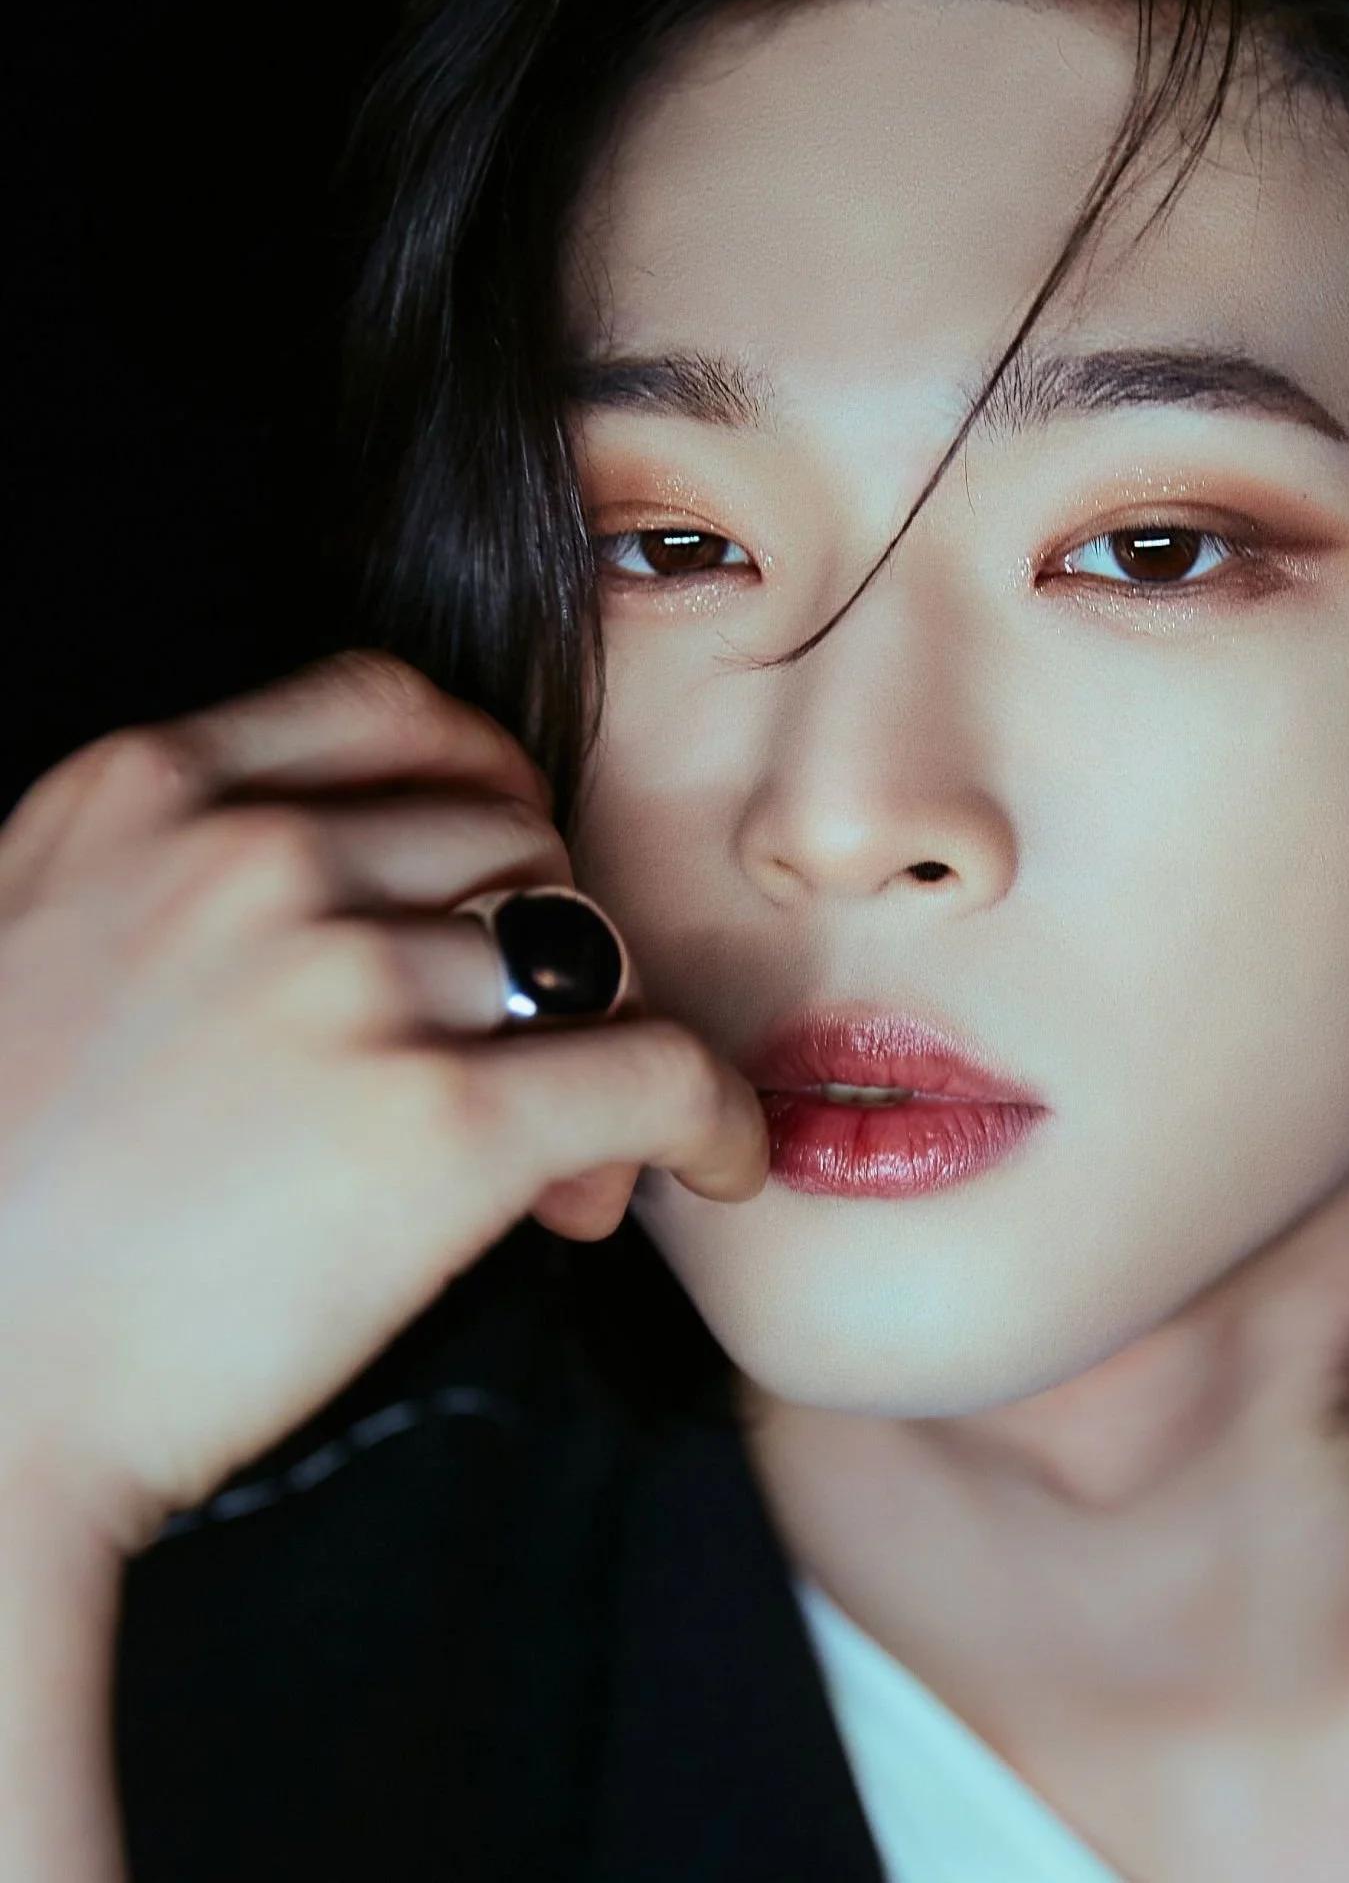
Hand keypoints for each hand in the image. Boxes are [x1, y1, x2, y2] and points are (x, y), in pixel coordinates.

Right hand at [0, 651, 766, 1552]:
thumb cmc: (7, 1205)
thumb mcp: (52, 957)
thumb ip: (213, 898)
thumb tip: (464, 951)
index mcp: (142, 796)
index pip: (390, 706)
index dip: (483, 779)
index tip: (513, 860)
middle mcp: (248, 860)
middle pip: (512, 841)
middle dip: (542, 949)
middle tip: (528, 1067)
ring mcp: (343, 981)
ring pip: (587, 954)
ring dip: (602, 1048)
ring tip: (567, 1168)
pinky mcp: (435, 1122)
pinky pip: (655, 1069)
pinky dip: (711, 1116)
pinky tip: (716, 1161)